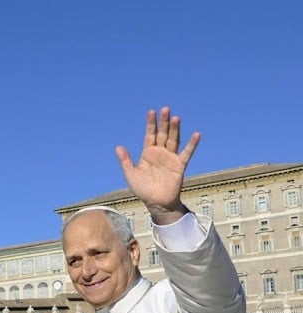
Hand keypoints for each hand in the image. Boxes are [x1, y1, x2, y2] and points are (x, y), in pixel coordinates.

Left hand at [115, 107, 200, 223]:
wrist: (156, 202)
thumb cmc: (143, 189)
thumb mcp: (131, 175)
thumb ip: (126, 161)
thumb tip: (118, 147)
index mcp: (148, 153)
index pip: (150, 135)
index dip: (150, 124)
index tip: (151, 112)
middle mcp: (160, 153)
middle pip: (162, 134)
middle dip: (164, 122)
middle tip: (165, 109)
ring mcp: (170, 158)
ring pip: (173, 140)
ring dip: (175, 129)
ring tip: (176, 118)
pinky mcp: (180, 165)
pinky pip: (187, 153)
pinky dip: (192, 144)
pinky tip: (196, 134)